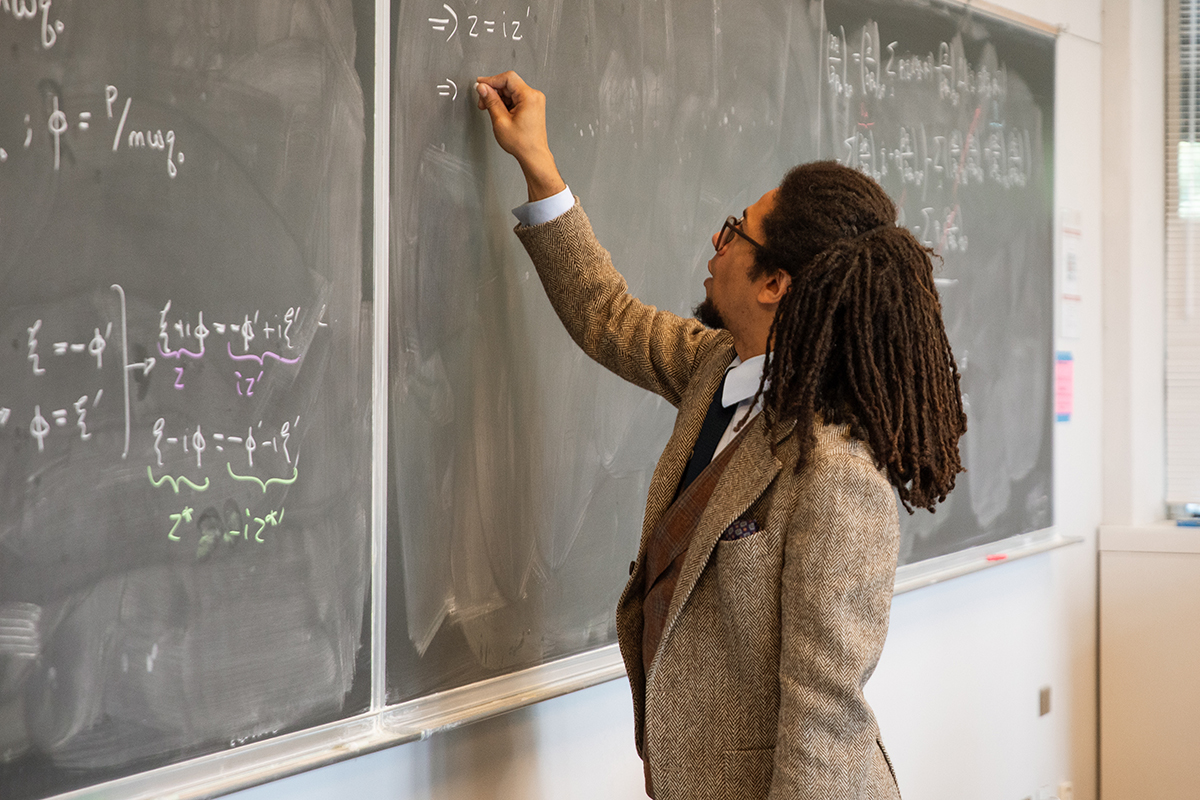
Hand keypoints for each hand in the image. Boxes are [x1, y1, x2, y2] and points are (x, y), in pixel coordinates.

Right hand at [476, 71, 565, 201]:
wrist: (533, 155)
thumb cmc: (522, 143)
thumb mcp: (500, 121)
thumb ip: (490, 101)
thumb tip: (482, 88)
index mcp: (529, 96)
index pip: (508, 78)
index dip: (491, 80)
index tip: (480, 85)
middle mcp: (534, 96)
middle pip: (509, 84)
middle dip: (493, 91)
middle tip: (483, 101)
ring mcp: (534, 100)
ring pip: (511, 91)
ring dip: (498, 98)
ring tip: (491, 111)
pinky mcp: (532, 105)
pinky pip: (516, 98)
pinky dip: (505, 103)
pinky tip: (500, 112)